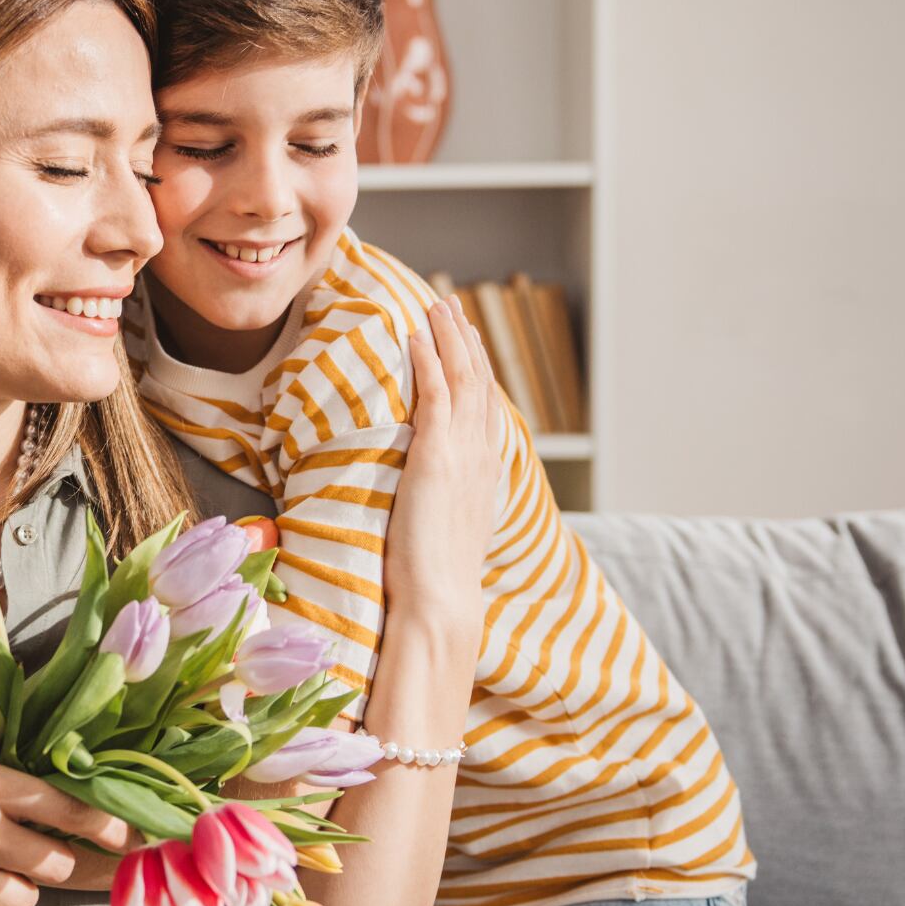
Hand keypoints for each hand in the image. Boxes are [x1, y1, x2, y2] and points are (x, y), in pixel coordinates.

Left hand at [383, 298, 503, 631]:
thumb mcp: (446, 528)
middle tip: (452, 306)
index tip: (467, 341)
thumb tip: (429, 495)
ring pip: (462, 378)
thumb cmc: (436, 579)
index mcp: (486, 471)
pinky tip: (418, 335)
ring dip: (450, 337)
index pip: (485, 407)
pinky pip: (435, 394)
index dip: (477, 369)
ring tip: (438, 305)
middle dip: (466, 341)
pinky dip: (429, 360)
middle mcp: (481, 455)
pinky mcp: (436, 456)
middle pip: (479, 382)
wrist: (441, 600)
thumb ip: (444, 501)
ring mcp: (462, 454)